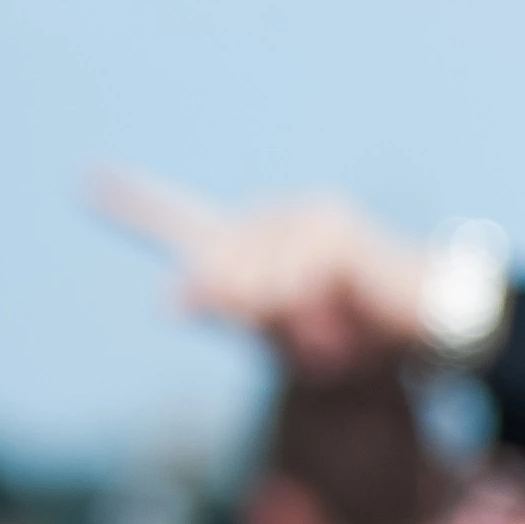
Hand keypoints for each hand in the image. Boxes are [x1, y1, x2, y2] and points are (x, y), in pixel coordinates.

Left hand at [89, 172, 428, 373]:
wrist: (434, 331)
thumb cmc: (363, 341)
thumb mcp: (286, 339)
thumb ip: (232, 317)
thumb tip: (174, 301)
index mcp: (256, 249)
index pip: (185, 221)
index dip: (137, 206)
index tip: (89, 181)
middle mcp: (274, 221)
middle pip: (217, 276)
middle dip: (250, 318)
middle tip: (299, 342)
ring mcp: (302, 217)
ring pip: (253, 284)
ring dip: (289, 324)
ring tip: (330, 339)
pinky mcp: (332, 226)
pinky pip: (292, 281)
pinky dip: (312, 312)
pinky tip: (340, 319)